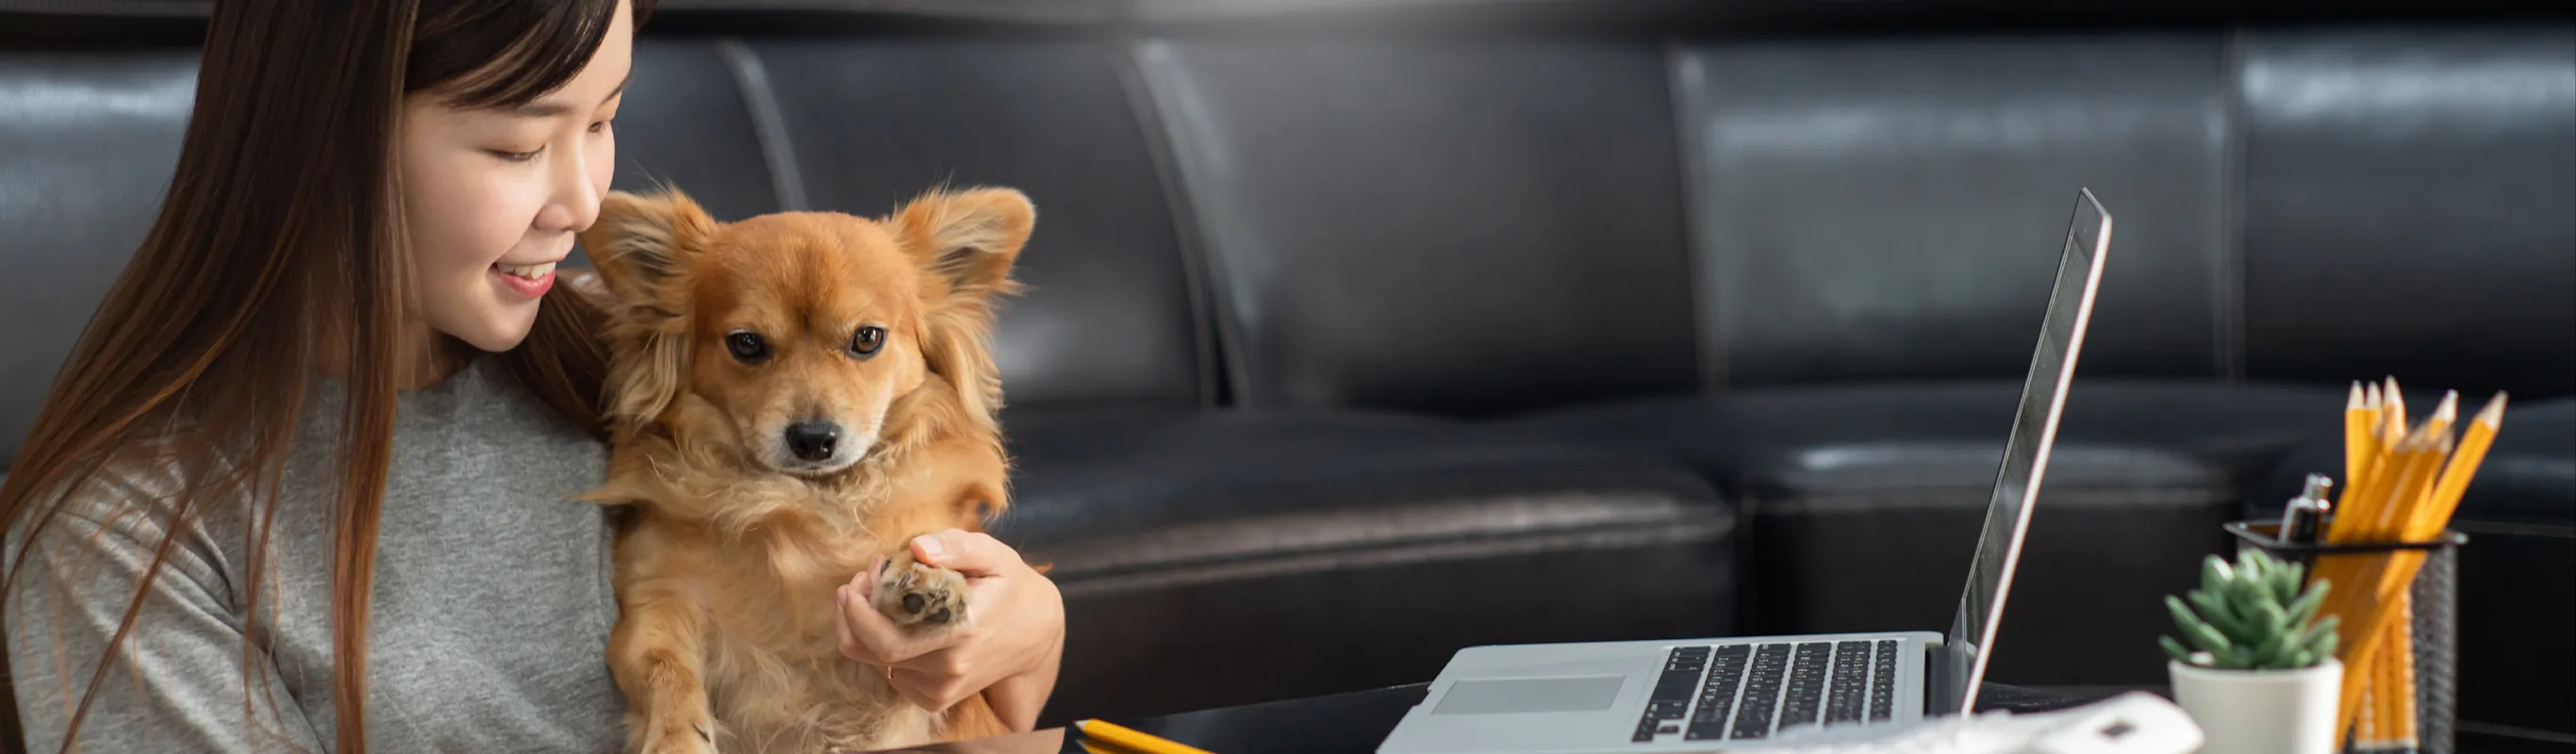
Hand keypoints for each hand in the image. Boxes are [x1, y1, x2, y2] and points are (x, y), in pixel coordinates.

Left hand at [837, 530, 1064, 729]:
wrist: (1035, 634)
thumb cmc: (1009, 587)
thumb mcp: (994, 555)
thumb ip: (957, 547)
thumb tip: (918, 548)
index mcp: (961, 631)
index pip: (887, 640)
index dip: (857, 613)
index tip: (855, 581)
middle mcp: (948, 668)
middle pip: (871, 652)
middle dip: (852, 614)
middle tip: (858, 582)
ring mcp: (941, 688)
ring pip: (876, 662)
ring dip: (866, 627)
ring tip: (881, 594)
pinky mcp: (934, 698)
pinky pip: (890, 674)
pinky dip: (882, 647)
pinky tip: (898, 622)